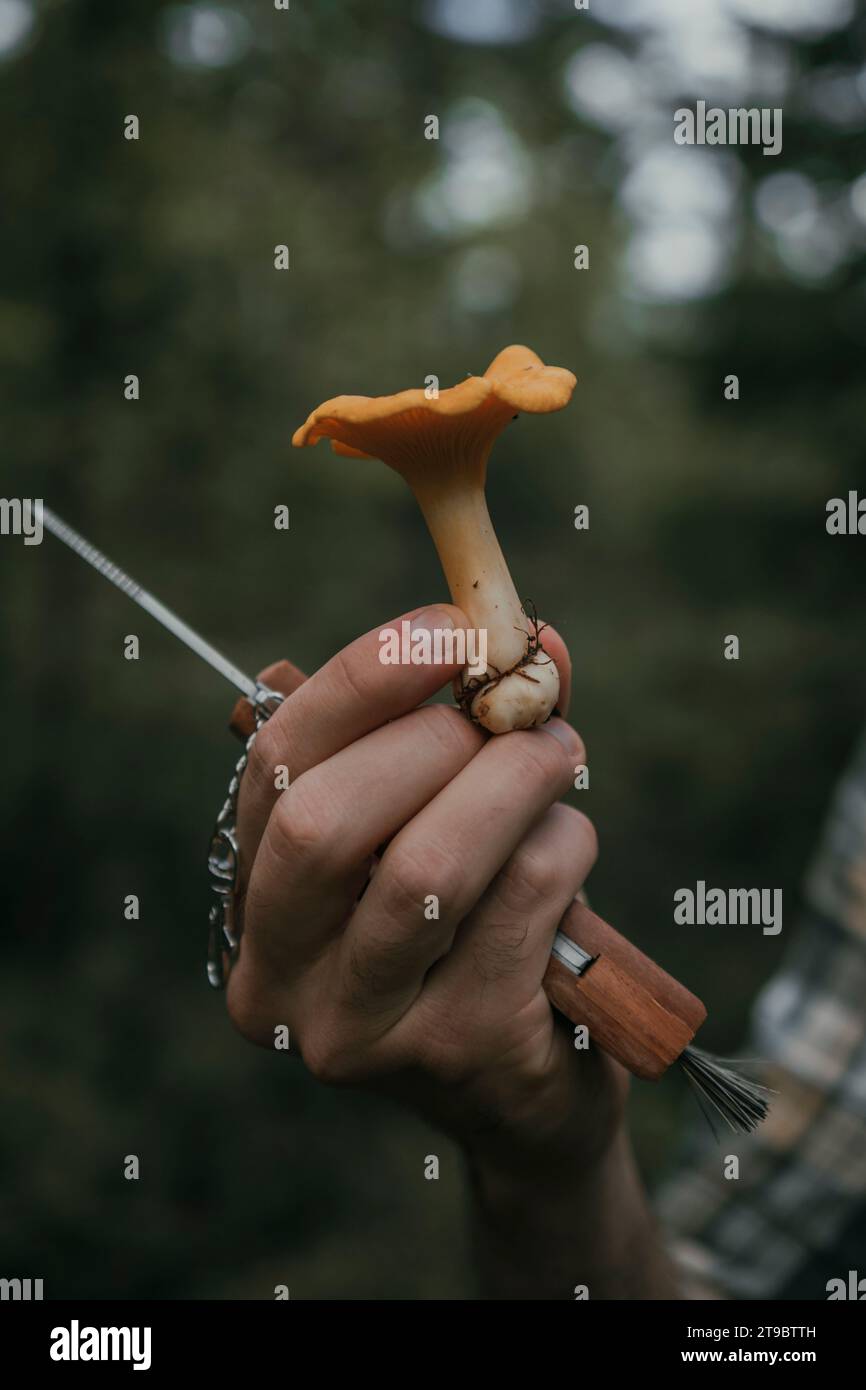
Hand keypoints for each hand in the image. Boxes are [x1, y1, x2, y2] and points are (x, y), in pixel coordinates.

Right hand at [226, 605, 625, 1171]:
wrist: (528, 1098)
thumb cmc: (475, 936)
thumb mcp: (446, 826)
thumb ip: (476, 734)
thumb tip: (538, 639)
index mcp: (255, 903)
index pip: (275, 767)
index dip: (362, 681)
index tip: (449, 626)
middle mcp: (279, 977)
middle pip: (327, 821)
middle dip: (436, 738)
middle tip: (511, 706)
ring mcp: (360, 1029)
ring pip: (429, 864)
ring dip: (515, 777)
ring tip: (559, 755)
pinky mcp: (458, 1051)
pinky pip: (522, 898)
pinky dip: (564, 843)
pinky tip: (571, 851)